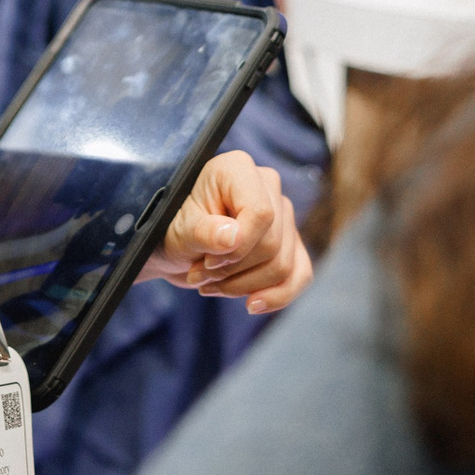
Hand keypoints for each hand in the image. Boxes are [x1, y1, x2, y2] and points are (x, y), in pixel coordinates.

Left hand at [135, 150, 312, 313]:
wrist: (177, 246)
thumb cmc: (174, 229)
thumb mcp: (179, 230)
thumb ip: (203, 232)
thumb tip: (233, 238)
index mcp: (238, 169)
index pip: (261, 213)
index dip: (238, 247)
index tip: (207, 261)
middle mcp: (268, 186)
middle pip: (272, 245)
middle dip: (233, 271)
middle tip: (198, 274)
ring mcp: (283, 214)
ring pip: (283, 266)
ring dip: (243, 287)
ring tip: (210, 284)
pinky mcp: (291, 242)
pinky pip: (300, 276)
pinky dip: (276, 297)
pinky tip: (251, 304)